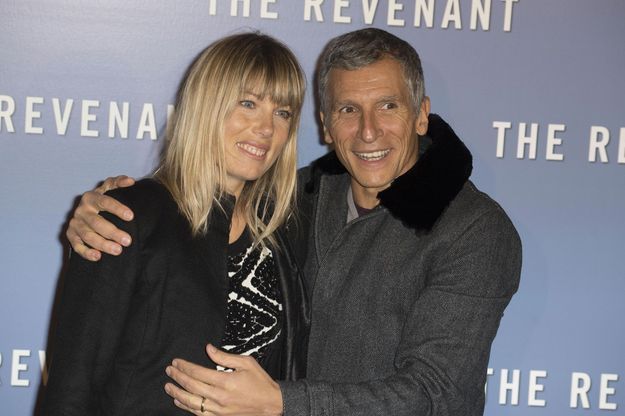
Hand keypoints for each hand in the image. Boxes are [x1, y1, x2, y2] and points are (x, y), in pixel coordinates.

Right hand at [66, 175, 134, 260]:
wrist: (89, 210)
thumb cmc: (103, 200)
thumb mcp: (110, 188)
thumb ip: (119, 182)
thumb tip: (130, 181)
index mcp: (91, 197)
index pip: (105, 202)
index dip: (117, 208)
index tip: (131, 217)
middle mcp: (81, 210)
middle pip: (96, 222)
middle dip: (112, 232)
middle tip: (128, 240)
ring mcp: (75, 223)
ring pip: (87, 236)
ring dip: (102, 244)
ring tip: (118, 250)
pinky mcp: (71, 235)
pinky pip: (76, 246)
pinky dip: (86, 252)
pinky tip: (98, 257)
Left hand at [164, 344, 282, 415]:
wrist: (271, 404)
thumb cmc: (260, 381)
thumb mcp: (246, 363)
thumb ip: (225, 357)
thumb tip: (208, 349)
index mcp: (226, 381)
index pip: (198, 372)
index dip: (185, 366)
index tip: (176, 362)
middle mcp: (220, 397)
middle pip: (192, 386)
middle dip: (178, 377)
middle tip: (169, 370)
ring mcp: (219, 410)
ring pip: (192, 402)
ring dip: (178, 393)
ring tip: (168, 386)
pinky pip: (199, 414)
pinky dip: (187, 407)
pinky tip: (179, 401)